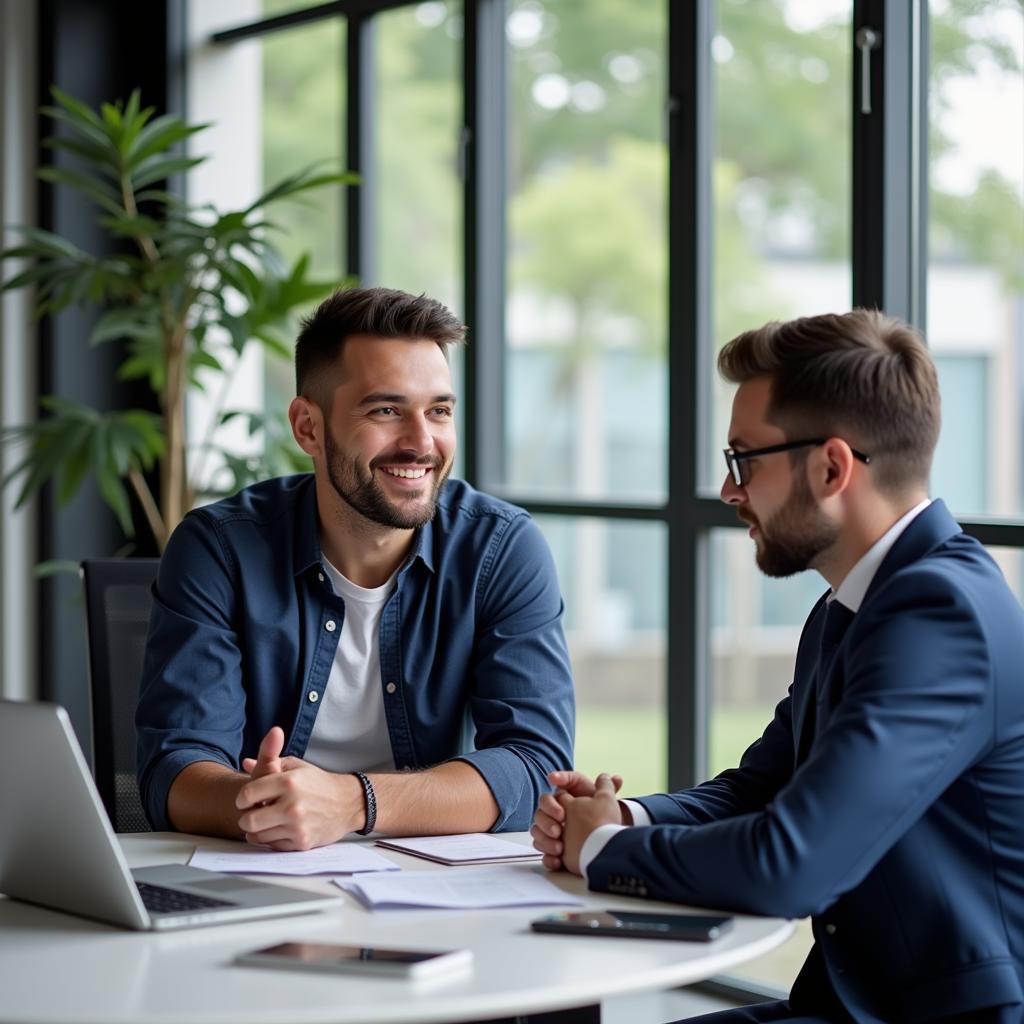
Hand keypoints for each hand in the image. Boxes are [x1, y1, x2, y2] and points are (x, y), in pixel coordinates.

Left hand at [236, 728, 363, 849]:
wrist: (348, 803)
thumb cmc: (319, 783)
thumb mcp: (297, 766)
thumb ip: (270, 760)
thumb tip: (246, 763)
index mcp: (289, 782)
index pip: (248, 795)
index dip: (242, 798)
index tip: (245, 800)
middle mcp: (292, 805)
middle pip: (248, 821)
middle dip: (246, 817)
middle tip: (253, 813)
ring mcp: (297, 826)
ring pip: (258, 836)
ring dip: (258, 829)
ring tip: (266, 820)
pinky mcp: (302, 842)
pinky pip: (272, 845)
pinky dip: (271, 838)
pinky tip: (278, 828)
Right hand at [531, 770, 621, 870]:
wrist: (603, 837)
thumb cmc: (601, 815)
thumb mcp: (605, 800)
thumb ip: (607, 787)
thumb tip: (616, 778)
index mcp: (562, 801)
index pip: (548, 798)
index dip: (552, 805)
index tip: (562, 814)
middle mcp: (553, 815)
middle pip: (539, 814)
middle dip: (547, 822)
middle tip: (559, 830)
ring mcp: (551, 832)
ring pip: (537, 833)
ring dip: (545, 840)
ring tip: (559, 848)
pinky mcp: (553, 850)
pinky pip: (543, 854)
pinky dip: (548, 857)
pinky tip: (558, 860)